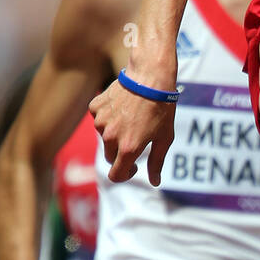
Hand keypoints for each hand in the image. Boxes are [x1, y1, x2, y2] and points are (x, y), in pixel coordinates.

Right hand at [90, 69, 175, 185]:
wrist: (150, 77)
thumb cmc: (161, 109)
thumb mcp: (165, 138)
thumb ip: (157, 162)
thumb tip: (154, 182)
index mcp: (128, 148)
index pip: (116, 175)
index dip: (125, 174)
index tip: (134, 166)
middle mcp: (110, 137)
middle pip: (110, 157)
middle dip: (122, 153)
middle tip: (137, 137)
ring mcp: (100, 121)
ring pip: (104, 136)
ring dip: (115, 132)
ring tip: (132, 117)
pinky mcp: (95, 107)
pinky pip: (99, 118)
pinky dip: (108, 116)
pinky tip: (123, 106)